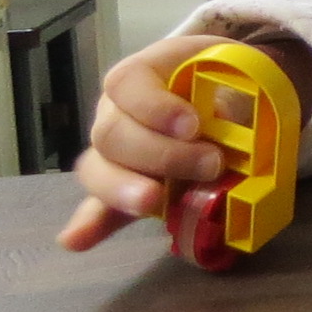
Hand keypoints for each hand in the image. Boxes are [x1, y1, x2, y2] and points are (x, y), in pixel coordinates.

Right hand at [57, 34, 311, 251]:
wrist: (224, 93)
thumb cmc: (220, 79)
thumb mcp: (228, 72)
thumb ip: (229, 95)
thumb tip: (235, 116)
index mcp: (140, 76)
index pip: (127, 84)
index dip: (155, 106)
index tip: (193, 125)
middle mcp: (115, 113)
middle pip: (112, 134)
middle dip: (160, 154)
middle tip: (210, 164)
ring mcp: (112, 152)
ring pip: (98, 170)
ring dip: (123, 189)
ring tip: (152, 202)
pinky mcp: (121, 185)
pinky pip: (96, 205)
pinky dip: (90, 223)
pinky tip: (77, 240)